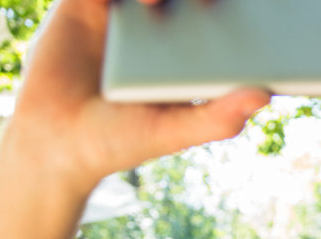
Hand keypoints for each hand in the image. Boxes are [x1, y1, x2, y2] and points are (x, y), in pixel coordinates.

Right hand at [9, 0, 270, 193]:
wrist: (56, 143)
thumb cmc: (120, 140)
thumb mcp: (173, 132)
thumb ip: (217, 117)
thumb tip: (264, 96)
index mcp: (190, 47)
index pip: (222, 10)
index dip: (243, 6)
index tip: (263, 11)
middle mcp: (160, 21)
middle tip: (211, 3)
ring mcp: (123, 9)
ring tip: (158, 2)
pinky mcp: (85, 2)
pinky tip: (142, 2)